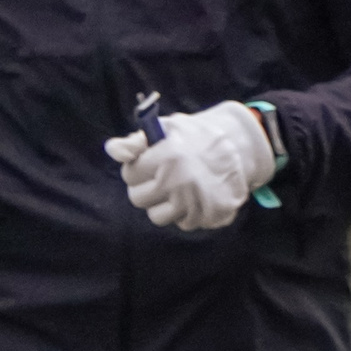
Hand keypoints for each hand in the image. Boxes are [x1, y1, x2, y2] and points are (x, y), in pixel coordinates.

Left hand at [104, 101, 275, 230]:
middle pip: (138, 198)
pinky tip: (192, 196)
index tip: (147, 163)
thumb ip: (136, 141)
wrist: (238, 148)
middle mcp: (179, 181)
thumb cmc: (195, 136)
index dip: (136, 168)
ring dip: (161, 204)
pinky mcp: (207, 216)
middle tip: (159, 177)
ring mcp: (194, 201)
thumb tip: (112, 150)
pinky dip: (184, 213)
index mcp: (167, 156)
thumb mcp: (167, 128)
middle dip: (145, 187)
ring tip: (175, 188)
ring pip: (156, 216)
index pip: (130, 174)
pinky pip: (181, 222)